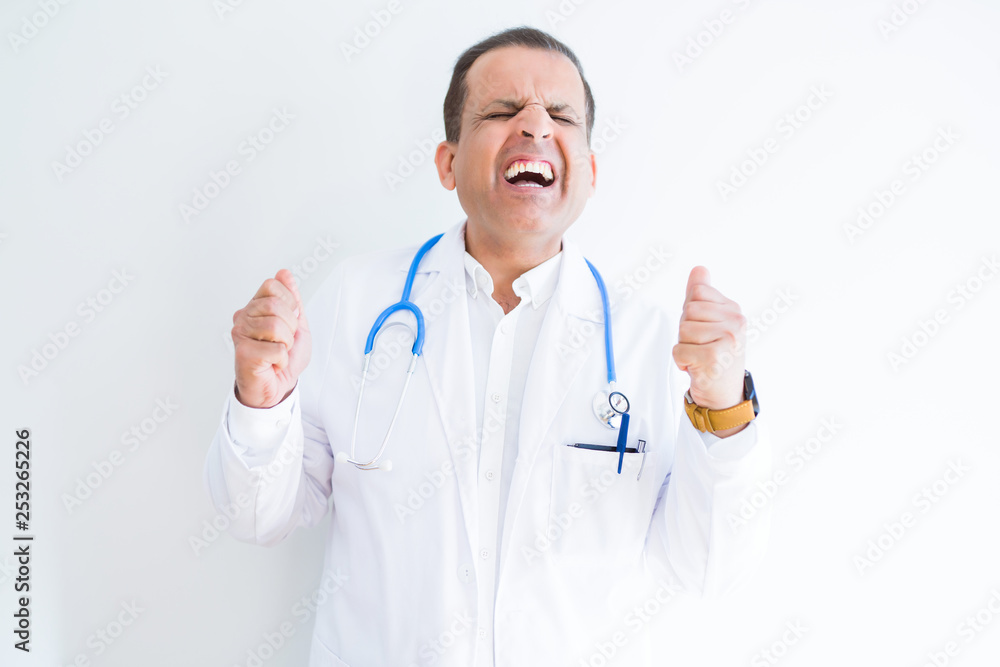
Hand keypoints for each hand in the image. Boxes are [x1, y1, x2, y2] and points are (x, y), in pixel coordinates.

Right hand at [231, 269, 311, 407]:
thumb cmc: (283, 358)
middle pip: (274, 305)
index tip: (288, 321)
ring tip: (278, 352)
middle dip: (290, 326)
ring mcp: (240, 334)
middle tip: (284, 341)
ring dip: (286, 344)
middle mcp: (243, 316)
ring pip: (275, 326)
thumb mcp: (296, 324)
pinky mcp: (242, 353)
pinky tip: (272, 364)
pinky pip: (276, 349)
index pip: (273, 286)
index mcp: (255, 306)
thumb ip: (291, 298)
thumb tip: (283, 273)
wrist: (278, 387)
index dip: (289, 303)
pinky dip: (282, 359)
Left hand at [672, 266, 745, 410]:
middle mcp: (736, 322)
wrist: (723, 393)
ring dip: (685, 347)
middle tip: (701, 347)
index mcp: (734, 309)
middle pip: (688, 312)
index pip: (697, 293)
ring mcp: (728, 339)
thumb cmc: (715, 354)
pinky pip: (679, 350)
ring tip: (700, 357)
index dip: (691, 312)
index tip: (703, 330)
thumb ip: (702, 295)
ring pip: (683, 330)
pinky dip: (682, 362)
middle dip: (686, 332)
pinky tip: (697, 368)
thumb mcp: (710, 321)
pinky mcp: (715, 358)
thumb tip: (699, 269)